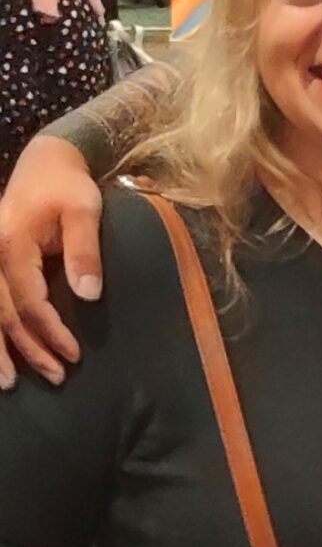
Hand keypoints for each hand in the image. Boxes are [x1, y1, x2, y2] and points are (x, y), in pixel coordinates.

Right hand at [0, 137, 103, 386]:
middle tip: (55, 378)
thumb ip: (85, 252)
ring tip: (9, 383)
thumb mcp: (85, 211)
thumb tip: (89, 296)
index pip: (30, 301)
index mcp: (12, 243)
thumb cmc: (69, 188)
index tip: (73, 355)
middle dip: (27, 350)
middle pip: (4, 313)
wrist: (45, 163)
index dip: (50, 332)